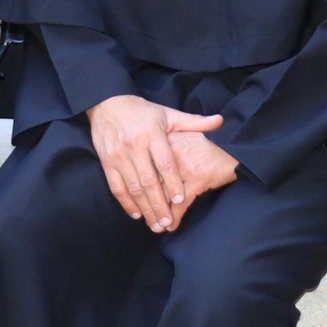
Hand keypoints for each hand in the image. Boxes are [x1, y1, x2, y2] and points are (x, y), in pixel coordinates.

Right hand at [86, 95, 228, 231]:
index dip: (173, 182)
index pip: (165, 162)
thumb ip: (194, 121)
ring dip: (144, 208)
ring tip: (155, 223)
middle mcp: (134, 145)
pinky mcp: (106, 162)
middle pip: (148, 180)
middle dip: (159, 204)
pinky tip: (136, 214)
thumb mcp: (168, 114)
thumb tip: (220, 121)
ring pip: (133, 187)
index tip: (181, 199)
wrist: (107, 103)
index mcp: (152, 133)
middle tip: (167, 222)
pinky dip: (126, 202)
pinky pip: (116, 186)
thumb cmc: (142, 111)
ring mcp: (118, 155)